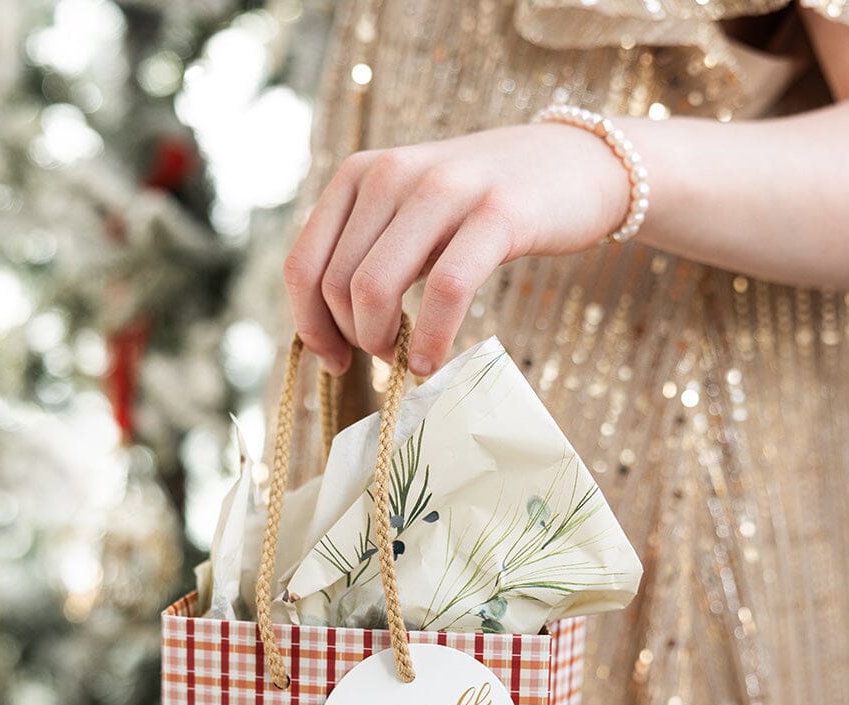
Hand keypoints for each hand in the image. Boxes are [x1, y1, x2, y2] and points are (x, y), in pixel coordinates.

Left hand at [282, 122, 631, 377]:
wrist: (578, 165)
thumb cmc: (485, 208)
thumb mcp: (412, 216)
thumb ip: (369, 255)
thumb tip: (327, 334)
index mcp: (360, 174)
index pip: (304, 264)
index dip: (311, 326)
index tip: (335, 361)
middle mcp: (392, 173)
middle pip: (336, 285)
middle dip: (353, 338)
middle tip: (386, 357)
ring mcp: (444, 189)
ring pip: (374, 288)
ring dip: (383, 342)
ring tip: (408, 360)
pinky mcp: (497, 214)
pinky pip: (444, 291)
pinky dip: (431, 339)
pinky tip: (432, 360)